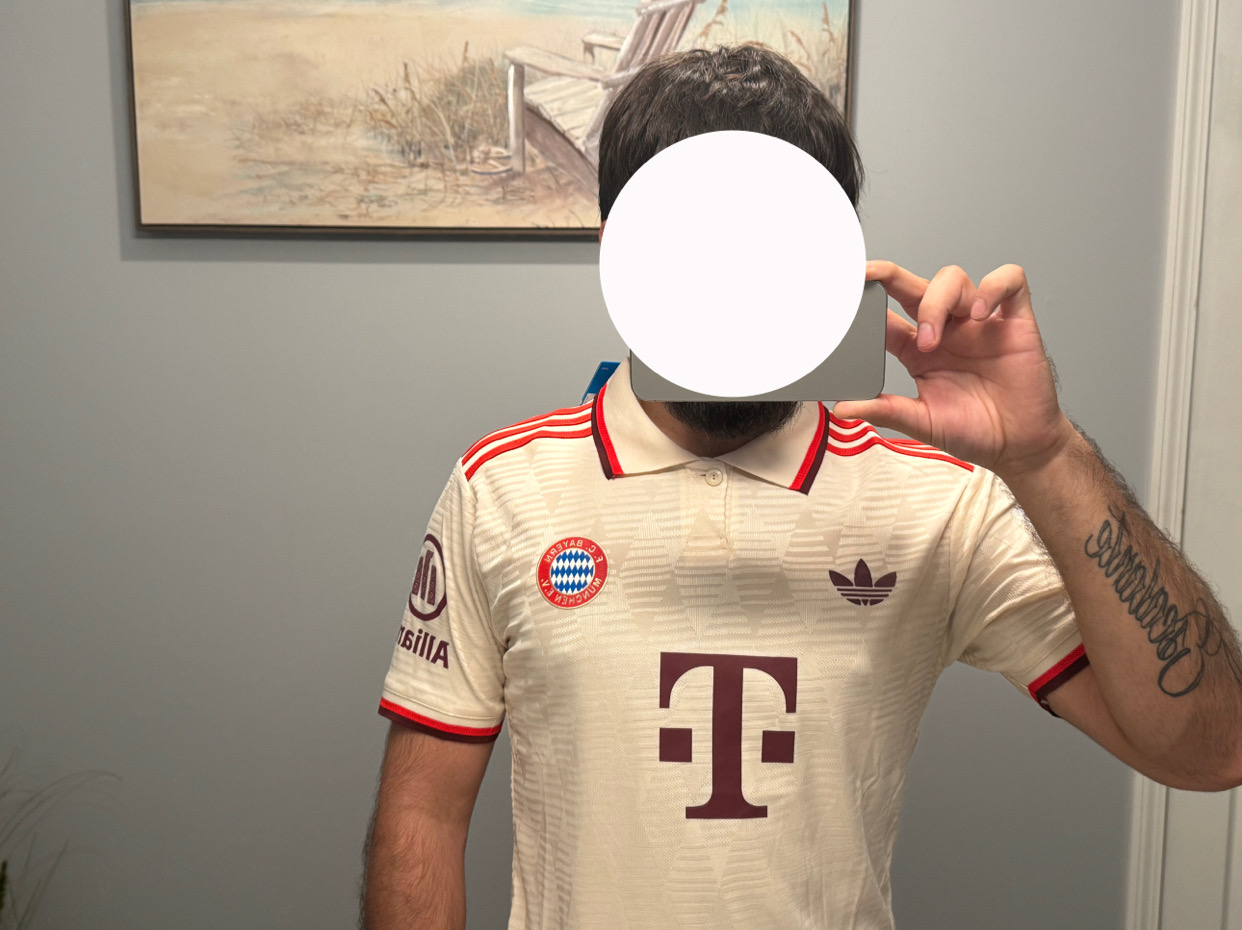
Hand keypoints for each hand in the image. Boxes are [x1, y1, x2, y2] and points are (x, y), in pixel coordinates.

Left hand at [832, 261, 1076, 480]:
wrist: (1018, 447)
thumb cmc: (974, 431)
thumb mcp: (921, 422)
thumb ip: (885, 410)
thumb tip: (842, 406)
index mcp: (917, 350)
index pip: (887, 314)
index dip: (868, 302)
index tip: (844, 298)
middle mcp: (946, 330)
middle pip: (914, 286)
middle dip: (889, 276)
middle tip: (869, 280)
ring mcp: (979, 323)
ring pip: (954, 280)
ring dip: (936, 301)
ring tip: (931, 339)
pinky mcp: (1015, 322)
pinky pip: (1010, 281)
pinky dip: (993, 288)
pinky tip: (979, 315)